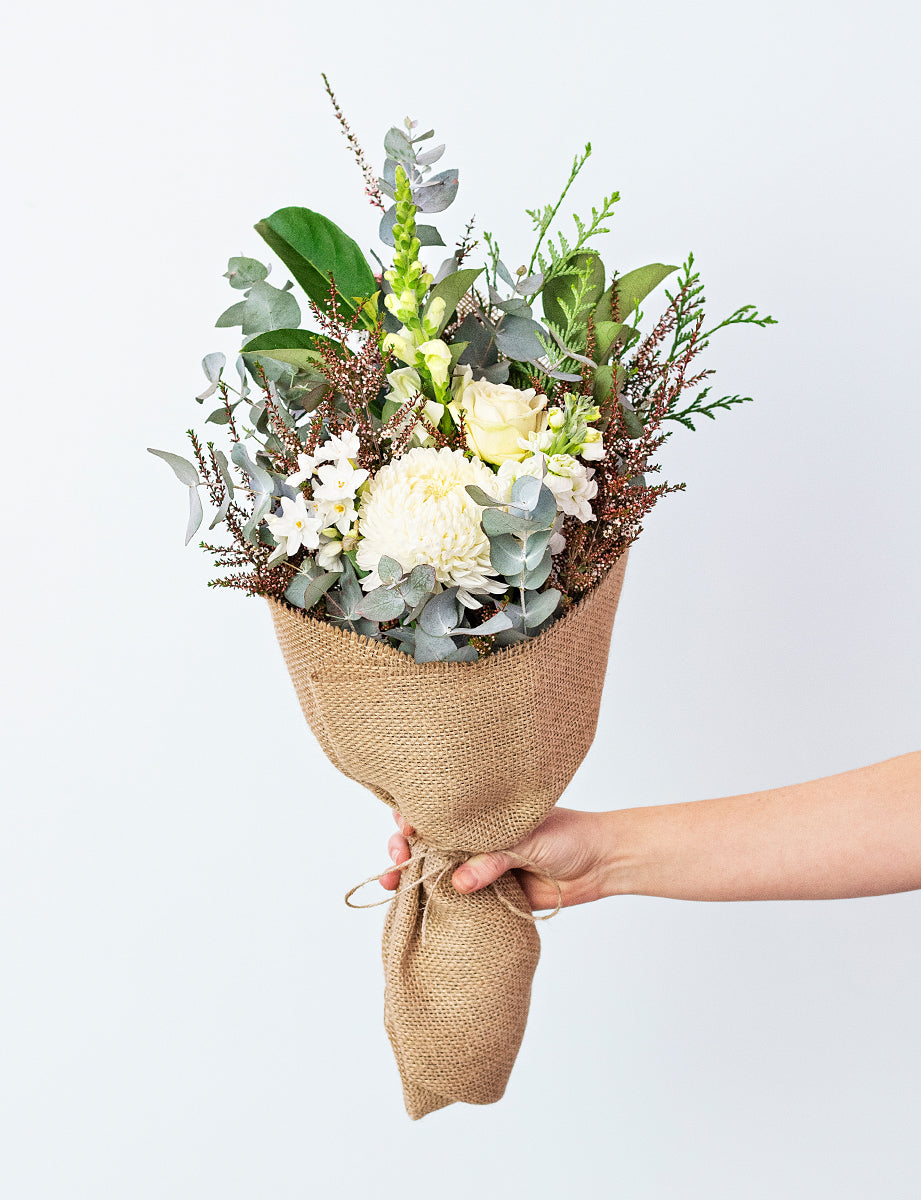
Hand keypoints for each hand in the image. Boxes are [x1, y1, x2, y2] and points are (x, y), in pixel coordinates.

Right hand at [380, 806, 615, 909]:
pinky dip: (433, 903)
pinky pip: (456, 901)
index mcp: (481, 815)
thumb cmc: (569, 835)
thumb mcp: (528, 839)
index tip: (406, 826)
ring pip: (435, 871)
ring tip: (392, 883)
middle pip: (426, 842)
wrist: (599, 864)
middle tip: (397, 856)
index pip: (438, 812)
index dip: (413, 817)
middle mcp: (474, 839)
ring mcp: (480, 867)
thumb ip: (493, 859)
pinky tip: (415, 907)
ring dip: (410, 877)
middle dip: (403, 847)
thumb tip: (458, 883)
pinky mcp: (489, 895)